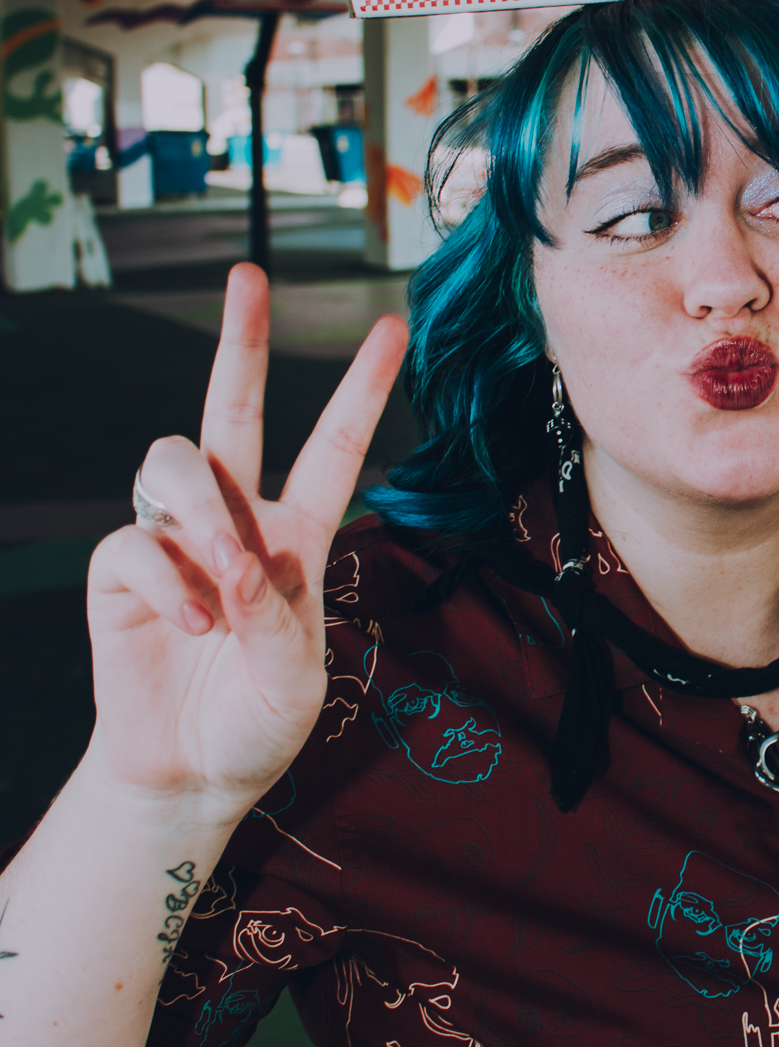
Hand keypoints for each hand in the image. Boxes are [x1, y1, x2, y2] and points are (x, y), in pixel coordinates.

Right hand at [85, 264, 406, 816]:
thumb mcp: (297, 681)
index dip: (360, 389)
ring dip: (204, 514)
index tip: (391, 327)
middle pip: (230, 407)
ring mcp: (174, 539)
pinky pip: (135, 541)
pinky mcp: (120, 569)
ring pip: (175, 461)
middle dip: (240, 339)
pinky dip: (167, 581)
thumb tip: (235, 562)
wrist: (190, 772)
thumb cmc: (256, 723)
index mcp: (295, 536)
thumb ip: (276, 621)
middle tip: (249, 274)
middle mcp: (235, 522)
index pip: (331, 447)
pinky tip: (190, 623)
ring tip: (220, 585)